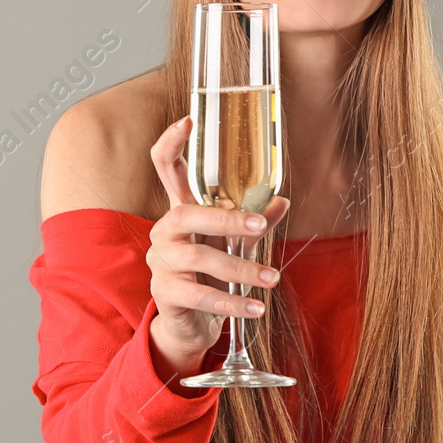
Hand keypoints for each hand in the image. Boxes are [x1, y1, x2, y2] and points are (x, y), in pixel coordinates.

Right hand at [146, 115, 290, 367]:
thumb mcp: (234, 243)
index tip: (187, 120)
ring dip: (241, 269)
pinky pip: (200, 295)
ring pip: (200, 258)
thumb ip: (253, 222)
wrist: (192, 322)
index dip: (172, 143)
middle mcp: (166, 231)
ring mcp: (161, 262)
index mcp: (181, 210)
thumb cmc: (212, 273)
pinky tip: (255, 308)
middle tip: (259, 226)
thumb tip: (281, 201)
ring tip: (272, 279)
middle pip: (186, 214)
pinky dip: (232, 301)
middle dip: (225, 219)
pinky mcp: (165, 292)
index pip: (165, 168)